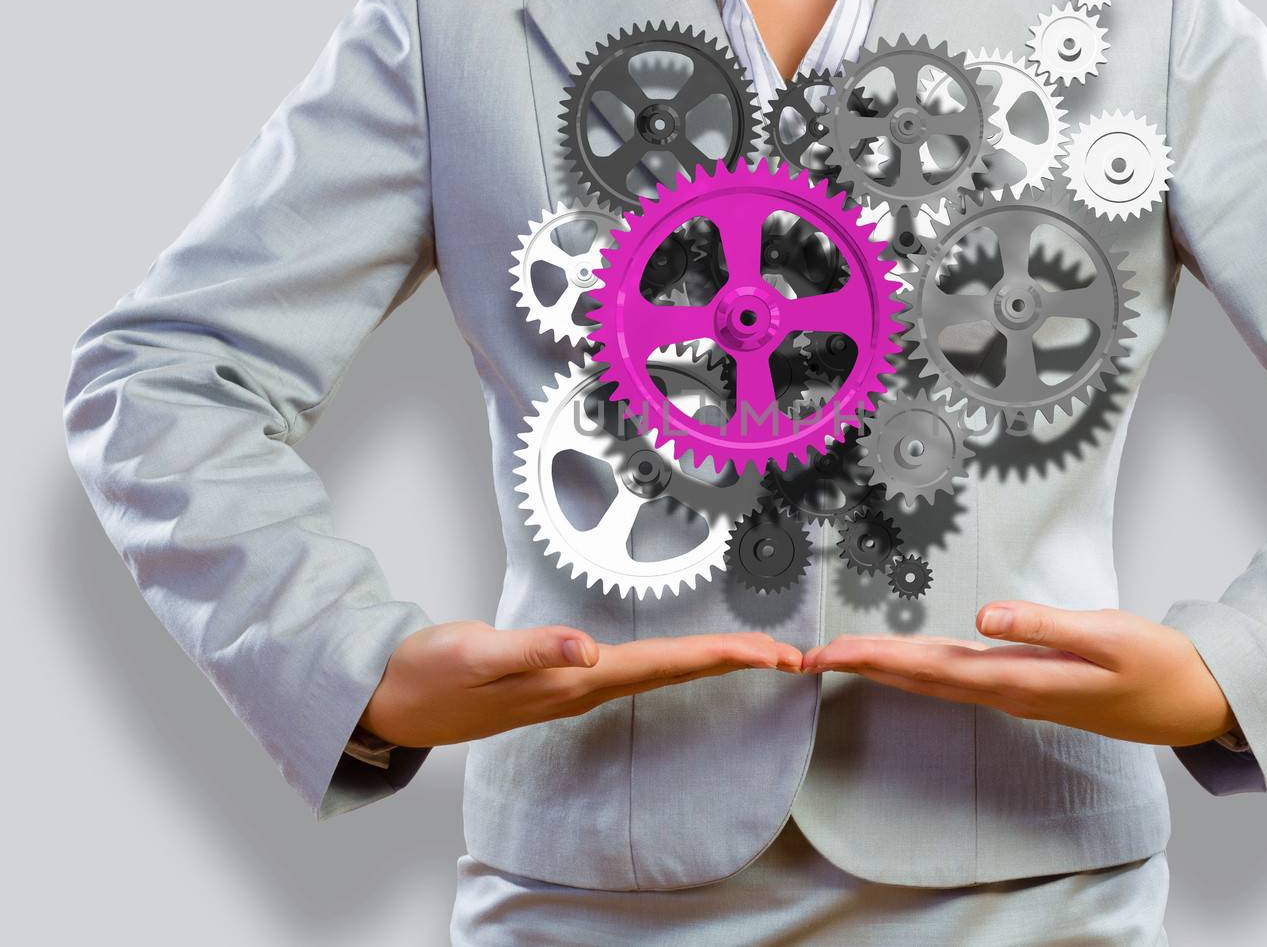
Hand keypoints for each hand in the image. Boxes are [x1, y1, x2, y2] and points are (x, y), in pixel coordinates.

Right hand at [360, 621, 803, 747]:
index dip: (720, 657)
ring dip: (709, 663)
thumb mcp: (475, 654)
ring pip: (659, 673)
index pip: (663, 667)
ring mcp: (573, 686)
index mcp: (573, 681)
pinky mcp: (560, 677)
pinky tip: (685, 659)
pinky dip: (672, 661)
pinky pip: (634, 670)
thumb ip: (532, 650)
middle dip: (734, 662)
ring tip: (758, 654)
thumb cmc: (429, 676)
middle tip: (792, 656)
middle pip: (674, 673)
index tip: (771, 655)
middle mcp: (583, 687)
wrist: (392, 701)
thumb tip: (586, 649)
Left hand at [802, 602, 1237, 747]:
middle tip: (810, 655)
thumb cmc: (1156, 666)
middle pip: (923, 677)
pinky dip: (924, 667)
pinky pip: (961, 677)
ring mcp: (1017, 691)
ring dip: (890, 667)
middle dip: (866, 665)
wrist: (1192, 703)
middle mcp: (1009, 691)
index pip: (931, 669)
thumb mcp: (1109, 637)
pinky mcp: (1029, 684)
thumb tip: (983, 616)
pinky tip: (908, 660)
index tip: (830, 652)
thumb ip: (1045, 626)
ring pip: (938, 679)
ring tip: (843, 654)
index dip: (877, 659)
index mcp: (1020, 681)